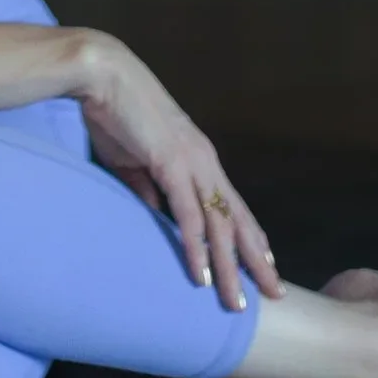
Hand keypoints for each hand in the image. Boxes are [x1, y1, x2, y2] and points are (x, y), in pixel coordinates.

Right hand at [71, 31, 284, 311]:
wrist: (103, 75)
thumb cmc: (115, 112)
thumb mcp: (133, 159)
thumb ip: (147, 186)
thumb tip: (154, 211)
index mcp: (199, 159)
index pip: (233, 206)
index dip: (251, 238)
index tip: (264, 266)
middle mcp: (206, 163)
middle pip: (239, 221)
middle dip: (258, 261)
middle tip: (275, 294)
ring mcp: (193, 164)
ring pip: (221, 226)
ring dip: (230, 267)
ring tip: (236, 302)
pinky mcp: (173, 164)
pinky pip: (190, 216)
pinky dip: (197, 248)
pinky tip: (202, 275)